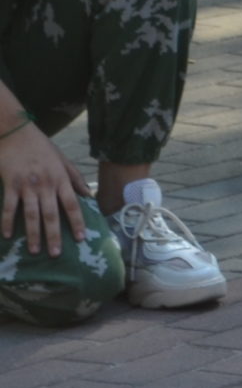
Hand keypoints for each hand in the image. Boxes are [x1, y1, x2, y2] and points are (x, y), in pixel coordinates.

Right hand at [0, 120, 86, 258]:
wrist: (16, 132)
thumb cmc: (41, 147)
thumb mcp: (63, 159)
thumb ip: (76, 178)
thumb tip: (88, 196)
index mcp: (61, 179)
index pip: (72, 204)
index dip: (77, 222)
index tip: (81, 238)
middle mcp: (46, 184)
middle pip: (51, 214)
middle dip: (54, 235)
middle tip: (55, 254)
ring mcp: (27, 185)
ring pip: (31, 214)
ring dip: (33, 234)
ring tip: (35, 250)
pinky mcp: (10, 184)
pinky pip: (9, 206)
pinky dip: (8, 221)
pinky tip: (8, 235)